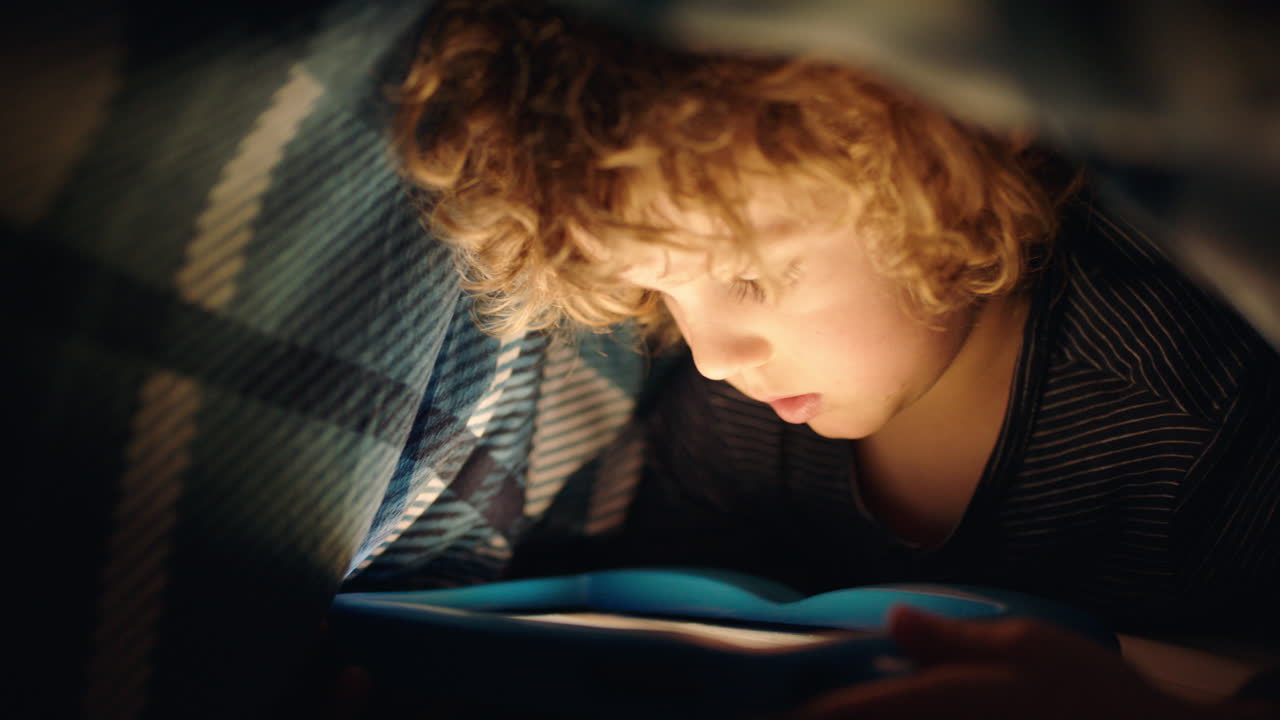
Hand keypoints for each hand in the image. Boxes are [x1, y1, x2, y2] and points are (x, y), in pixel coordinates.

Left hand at [788, 607, 1266, 719]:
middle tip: (784, 704)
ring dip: (857, 715)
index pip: (843, 713)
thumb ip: (949, 641)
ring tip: (827, 705)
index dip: (798, 711)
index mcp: (937, 702)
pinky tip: (887, 712)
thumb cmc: (1089, 694)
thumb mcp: (1020, 645)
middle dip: (821, 713)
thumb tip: (893, 623)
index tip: (761, 703)